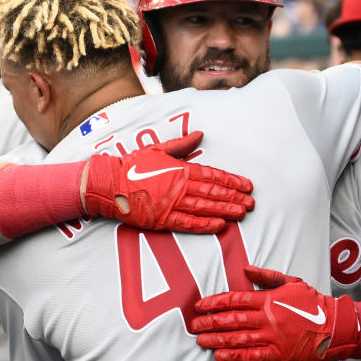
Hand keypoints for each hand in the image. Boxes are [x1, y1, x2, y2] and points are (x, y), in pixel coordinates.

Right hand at [83, 131, 254, 232]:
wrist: (108, 183)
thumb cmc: (132, 166)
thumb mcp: (157, 149)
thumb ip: (181, 146)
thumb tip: (200, 135)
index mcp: (180, 168)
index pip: (212, 175)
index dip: (232, 181)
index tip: (247, 185)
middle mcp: (179, 186)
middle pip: (213, 192)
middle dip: (235, 197)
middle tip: (252, 203)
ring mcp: (170, 203)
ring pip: (205, 207)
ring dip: (225, 210)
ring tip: (242, 213)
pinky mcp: (161, 219)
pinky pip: (188, 223)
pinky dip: (205, 224)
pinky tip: (220, 225)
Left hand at [190, 265, 357, 360]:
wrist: (335, 326)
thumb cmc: (314, 303)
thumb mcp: (292, 282)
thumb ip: (267, 276)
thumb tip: (246, 269)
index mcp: (268, 299)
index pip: (234, 300)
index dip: (214, 303)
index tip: (200, 306)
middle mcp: (267, 318)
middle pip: (231, 320)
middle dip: (209, 322)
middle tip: (194, 325)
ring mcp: (272, 337)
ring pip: (237, 338)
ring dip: (217, 340)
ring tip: (201, 341)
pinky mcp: (278, 354)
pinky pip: (252, 356)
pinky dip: (235, 356)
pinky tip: (220, 356)